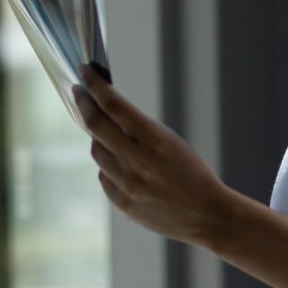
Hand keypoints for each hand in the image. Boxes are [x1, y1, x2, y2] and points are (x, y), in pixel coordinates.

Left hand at [73, 66, 238, 247]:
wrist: (208, 216)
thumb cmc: (193, 174)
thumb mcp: (171, 142)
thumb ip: (138, 130)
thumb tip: (104, 114)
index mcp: (155, 140)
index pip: (114, 105)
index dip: (95, 85)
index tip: (85, 72)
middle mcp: (137, 162)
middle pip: (95, 125)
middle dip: (84, 104)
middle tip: (79, 93)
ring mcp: (127, 185)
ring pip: (97, 151)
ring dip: (99, 139)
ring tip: (111, 138)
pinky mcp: (122, 203)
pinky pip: (104, 177)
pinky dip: (110, 168)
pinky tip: (125, 169)